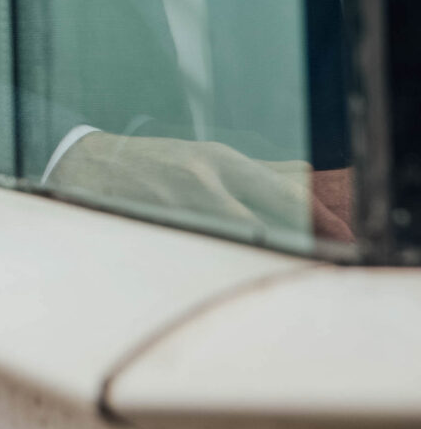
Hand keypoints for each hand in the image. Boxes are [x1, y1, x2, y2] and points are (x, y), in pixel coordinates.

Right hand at [51, 132, 353, 241]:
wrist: (86, 168)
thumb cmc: (156, 164)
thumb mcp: (207, 157)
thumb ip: (260, 171)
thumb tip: (312, 178)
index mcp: (220, 160)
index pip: (284, 188)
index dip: (317, 213)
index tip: (341, 232)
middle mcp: (205, 181)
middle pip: (269, 216)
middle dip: (301, 236)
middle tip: (326, 251)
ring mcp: (183, 208)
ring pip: (242, 237)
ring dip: (268, 251)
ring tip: (284, 263)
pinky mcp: (164, 229)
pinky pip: (208, 252)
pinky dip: (228, 261)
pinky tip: (236, 271)